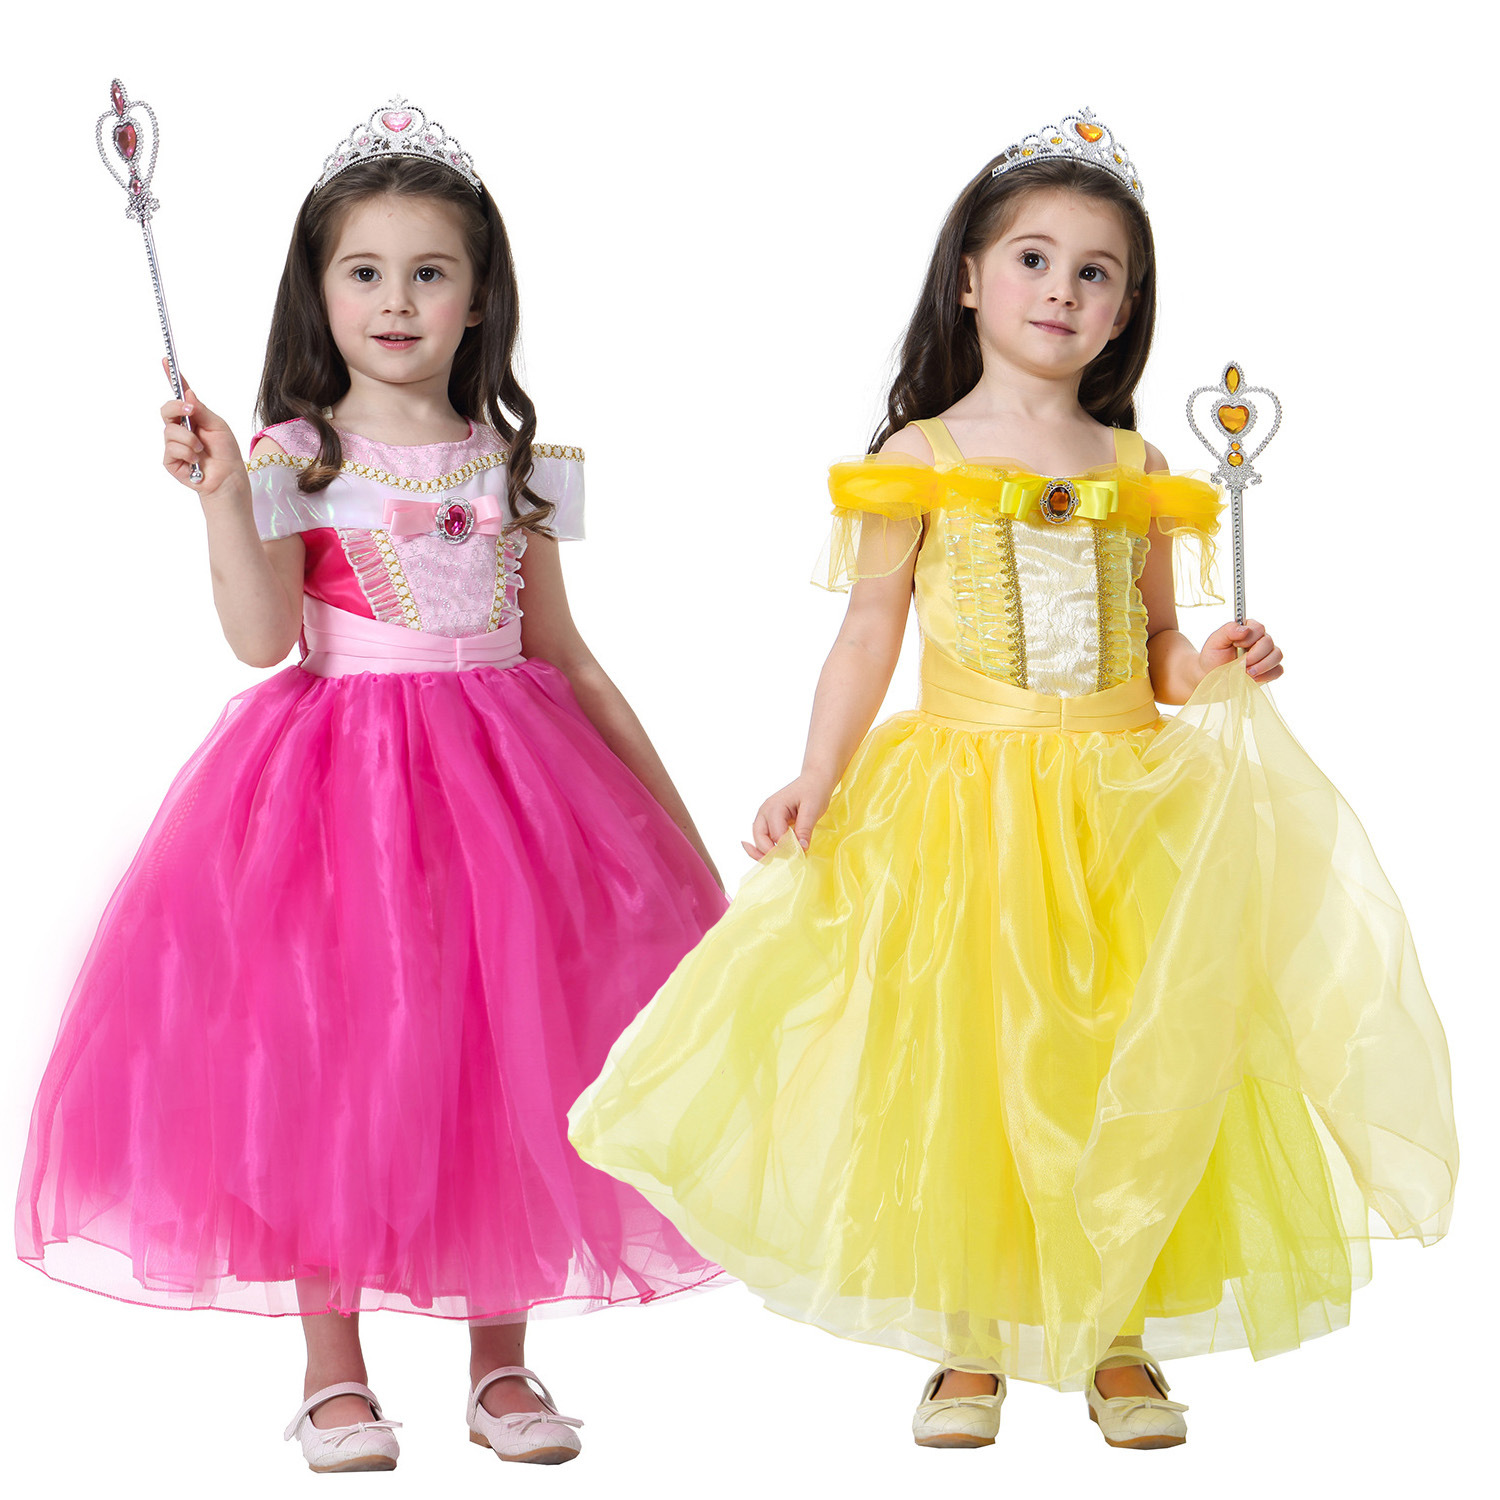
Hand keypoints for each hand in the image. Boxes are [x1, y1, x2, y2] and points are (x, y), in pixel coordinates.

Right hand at [160, 360, 244, 495]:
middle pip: (166, 409)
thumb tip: (187, 394)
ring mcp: (174, 444)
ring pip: (170, 431)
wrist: (228, 478)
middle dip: (177, 407)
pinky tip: (196, 461)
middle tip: (190, 411)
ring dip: (189, 439)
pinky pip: (172, 449)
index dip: (172, 378)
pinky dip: (187, 453)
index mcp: (193, 417)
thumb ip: (201, 410)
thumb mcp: (217, 426)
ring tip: (201, 450)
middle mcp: (181, 428)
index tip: (166, 360)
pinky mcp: (170, 460)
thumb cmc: (226, 452)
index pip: (180, 396)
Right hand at [742, 774, 833, 859]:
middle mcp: (765, 812)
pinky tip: (769, 856)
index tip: (801, 856)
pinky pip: (763, 836)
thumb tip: (802, 848)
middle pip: (760, 839)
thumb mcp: (813, 809)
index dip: (787, 849)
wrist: (814, 780)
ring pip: (758, 839)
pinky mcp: (769, 820)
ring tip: (778, 863)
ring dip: (765, 852)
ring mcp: (765, 816)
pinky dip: (766, 847)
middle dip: (771, 853)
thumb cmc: (814, 791)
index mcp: (774, 807)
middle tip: (787, 862)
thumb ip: (805, 828)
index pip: (776, 836)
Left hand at [1200, 618, 1283, 682]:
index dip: (1250, 638)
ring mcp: (1266, 656)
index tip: (1236, 645)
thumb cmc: (1213, 657)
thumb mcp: (1215, 642)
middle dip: (1254, 655)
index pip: (1259, 628)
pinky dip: (1267, 675)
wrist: (1212, 676)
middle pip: (1269, 642)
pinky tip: (1253, 678)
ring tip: (1247, 673)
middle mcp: (1260, 641)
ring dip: (1262, 665)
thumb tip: (1245, 629)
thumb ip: (1228, 630)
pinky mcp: (1269, 670)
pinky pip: (1278, 670)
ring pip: (1277, 655)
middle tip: (1241, 664)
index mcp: (1248, 630)